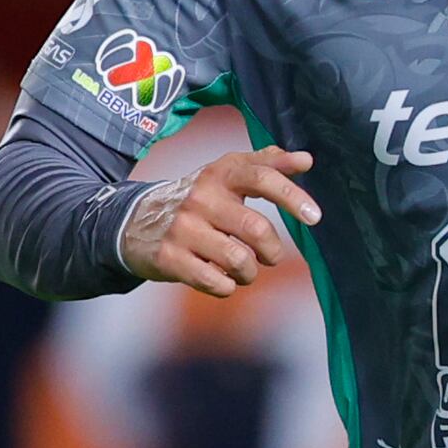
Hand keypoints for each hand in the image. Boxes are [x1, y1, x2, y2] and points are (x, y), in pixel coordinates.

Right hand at [118, 147, 318, 296]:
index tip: (314, 216)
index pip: (261, 177)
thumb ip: (264, 164)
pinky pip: (216, 283)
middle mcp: (201, 198)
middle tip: (270, 256)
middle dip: (272, 252)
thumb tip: (306, 160)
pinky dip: (227, 287)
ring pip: (240, 261)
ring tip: (243, 270)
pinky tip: (220, 279)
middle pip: (256, 230)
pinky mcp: (170, 258)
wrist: (133, 221)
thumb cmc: (195, 200)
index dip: (291, 196)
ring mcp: (183, 229)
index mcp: (218, 174)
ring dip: (250, 273)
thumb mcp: (222, 175)